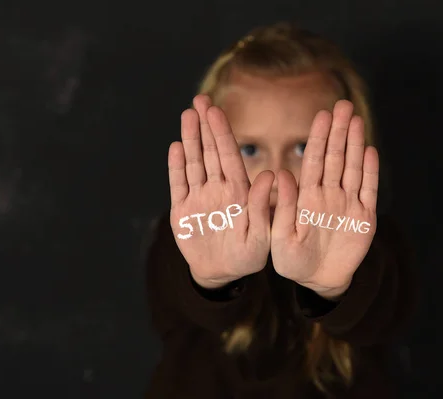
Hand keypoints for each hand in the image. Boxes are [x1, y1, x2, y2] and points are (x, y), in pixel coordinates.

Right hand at [168, 95, 274, 288]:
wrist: (222, 273)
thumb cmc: (247, 256)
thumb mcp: (261, 235)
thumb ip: (262, 206)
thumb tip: (267, 174)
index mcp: (240, 193)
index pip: (230, 157)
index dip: (222, 133)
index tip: (216, 111)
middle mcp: (219, 189)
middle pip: (211, 152)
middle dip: (205, 126)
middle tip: (200, 99)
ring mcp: (200, 197)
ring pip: (194, 162)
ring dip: (190, 139)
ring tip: (187, 114)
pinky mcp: (182, 210)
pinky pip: (178, 184)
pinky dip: (175, 167)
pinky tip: (175, 147)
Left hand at [270, 100, 378, 298]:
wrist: (317, 280)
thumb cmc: (293, 260)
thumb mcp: (281, 236)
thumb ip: (283, 206)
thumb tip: (282, 174)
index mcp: (306, 197)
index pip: (313, 161)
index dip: (317, 138)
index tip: (322, 115)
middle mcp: (328, 194)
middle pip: (335, 157)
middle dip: (339, 131)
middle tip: (343, 105)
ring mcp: (348, 204)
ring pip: (352, 168)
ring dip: (355, 144)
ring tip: (357, 120)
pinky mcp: (364, 218)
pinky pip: (369, 191)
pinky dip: (370, 172)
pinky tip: (370, 151)